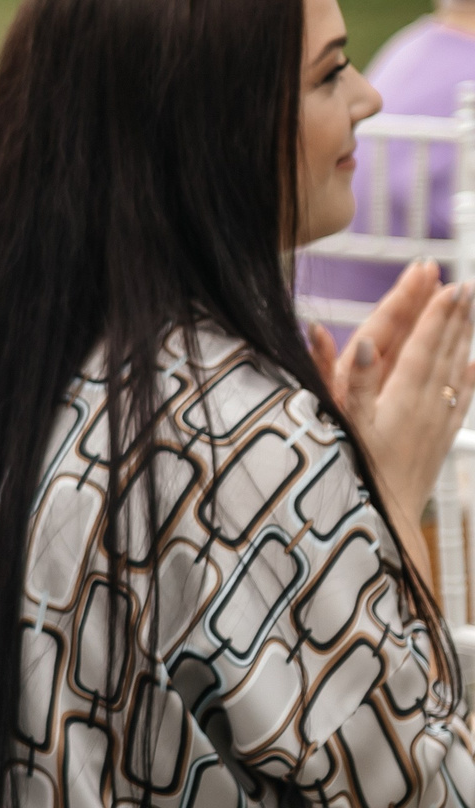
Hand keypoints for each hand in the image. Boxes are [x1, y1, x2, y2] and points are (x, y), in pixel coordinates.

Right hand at [309, 262, 474, 525]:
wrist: (387, 522)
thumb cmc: (358, 474)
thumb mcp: (345, 425)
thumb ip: (351, 380)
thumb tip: (358, 340)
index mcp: (402, 395)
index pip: (423, 344)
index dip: (435, 314)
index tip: (449, 285)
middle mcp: (427, 404)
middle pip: (444, 351)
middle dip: (453, 318)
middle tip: (464, 287)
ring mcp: (438, 421)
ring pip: (455, 370)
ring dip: (463, 339)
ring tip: (470, 313)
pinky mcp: (440, 438)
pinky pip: (460, 399)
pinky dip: (468, 376)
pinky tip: (472, 365)